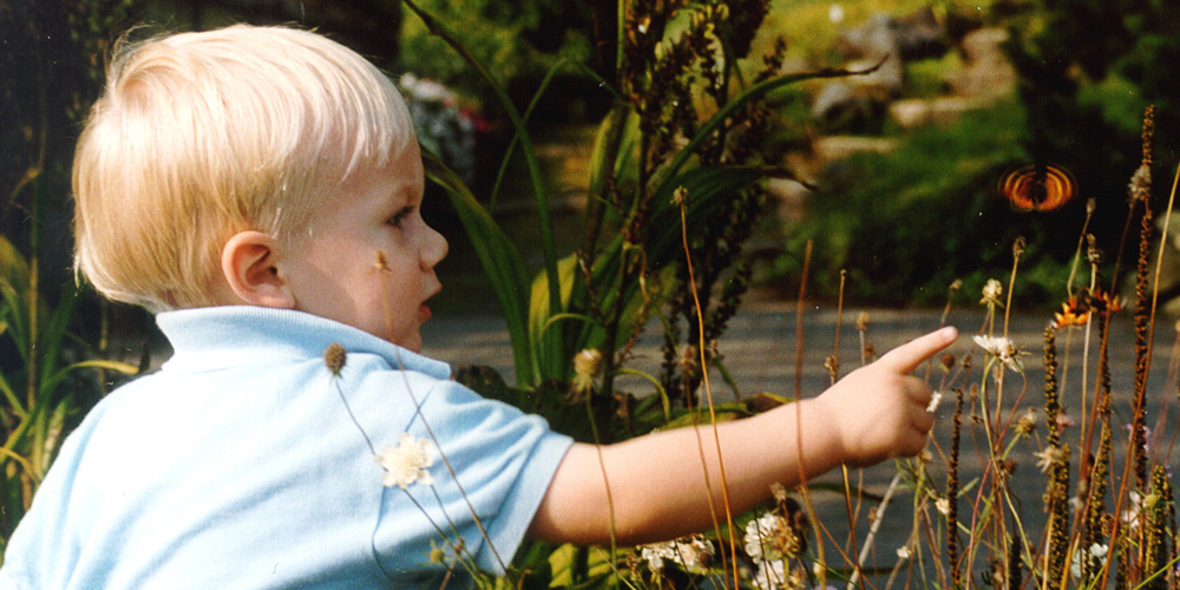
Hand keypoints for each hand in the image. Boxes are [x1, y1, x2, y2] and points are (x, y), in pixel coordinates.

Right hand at [812, 326, 956, 466]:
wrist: (820, 432)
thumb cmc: (833, 416)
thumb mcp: (858, 390)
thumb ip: (886, 391)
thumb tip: (921, 413)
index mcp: (881, 371)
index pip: (912, 352)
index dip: (934, 342)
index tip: (954, 332)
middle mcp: (895, 385)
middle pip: (926, 395)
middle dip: (916, 409)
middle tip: (892, 423)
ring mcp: (899, 408)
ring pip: (926, 422)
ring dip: (911, 432)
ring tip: (882, 435)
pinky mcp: (900, 432)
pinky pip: (918, 444)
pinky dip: (905, 450)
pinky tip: (884, 447)